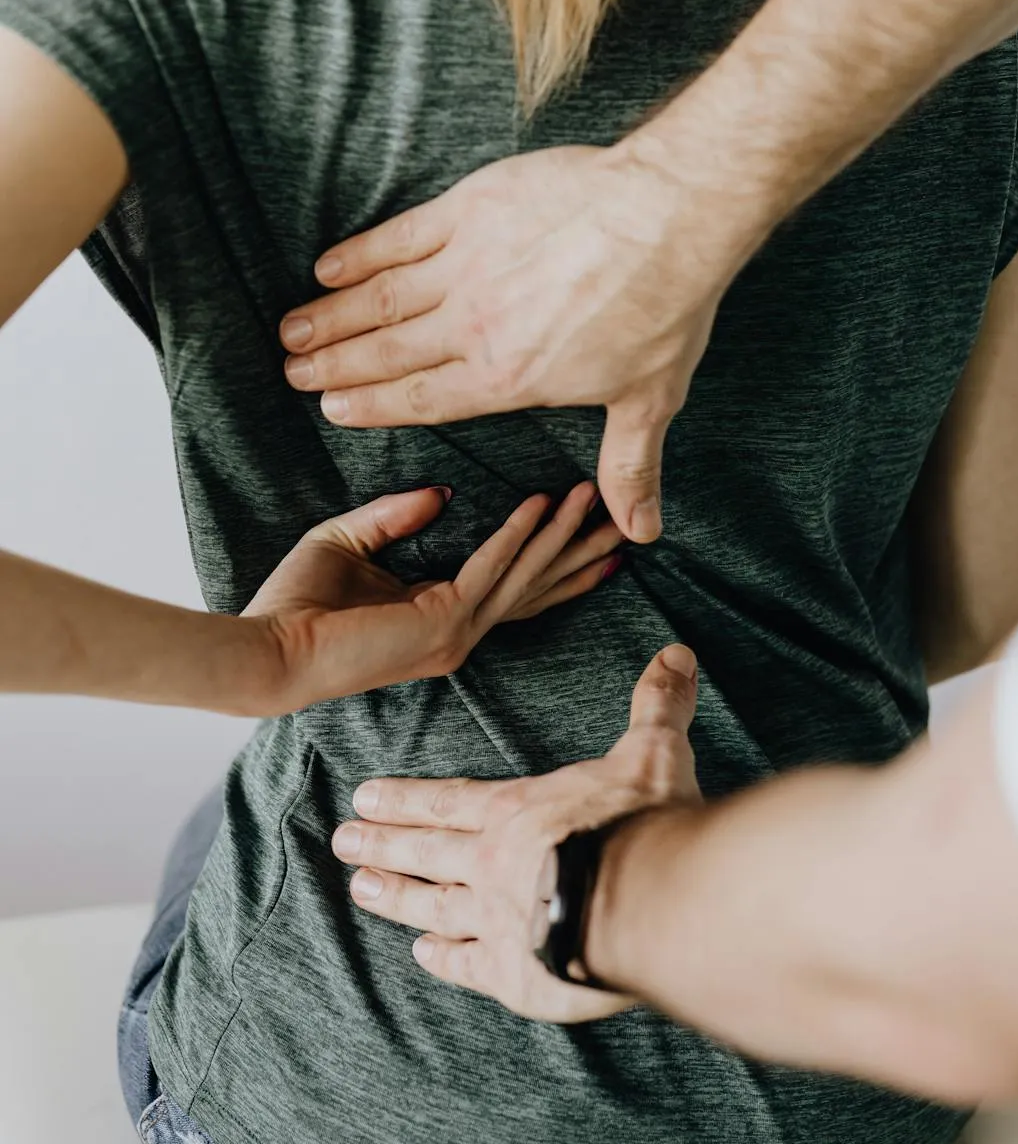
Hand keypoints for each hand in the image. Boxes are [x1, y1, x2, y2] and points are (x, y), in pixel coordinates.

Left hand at [244, 482, 621, 715]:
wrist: (266, 650)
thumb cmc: (294, 605)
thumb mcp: (348, 542)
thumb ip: (395, 517)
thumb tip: (443, 492)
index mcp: (439, 621)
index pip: (512, 590)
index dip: (554, 563)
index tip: (593, 536)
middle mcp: (458, 634)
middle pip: (536, 587)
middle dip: (581, 553)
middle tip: (625, 523)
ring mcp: (455, 635)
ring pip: (524, 575)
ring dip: (562, 534)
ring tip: (595, 499)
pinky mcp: (442, 624)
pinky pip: (492, 567)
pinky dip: (518, 534)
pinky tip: (542, 505)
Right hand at [279, 143, 738, 543]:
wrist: (668, 215)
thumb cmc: (665, 307)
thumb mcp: (650, 399)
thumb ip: (629, 467)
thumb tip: (642, 532)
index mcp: (506, 379)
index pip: (423, 399)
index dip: (372, 405)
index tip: (333, 410)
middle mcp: (473, 327)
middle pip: (387, 353)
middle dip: (335, 366)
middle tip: (293, 372)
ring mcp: (465, 266)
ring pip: (380, 299)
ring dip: (331, 316)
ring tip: (293, 330)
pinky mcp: (469, 210)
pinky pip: (399, 237)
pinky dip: (359, 253)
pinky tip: (329, 265)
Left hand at [332, 643, 701, 1021]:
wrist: (648, 905)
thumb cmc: (645, 825)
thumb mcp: (654, 753)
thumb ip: (657, 707)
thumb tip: (676, 654)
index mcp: (519, 811)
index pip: (448, 799)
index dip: (404, 798)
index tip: (364, 795)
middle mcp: (494, 863)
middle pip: (426, 850)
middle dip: (382, 843)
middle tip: (342, 841)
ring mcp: (497, 921)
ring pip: (432, 906)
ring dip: (395, 896)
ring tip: (360, 889)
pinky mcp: (514, 975)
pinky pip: (467, 965)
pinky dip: (442, 959)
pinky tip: (422, 955)